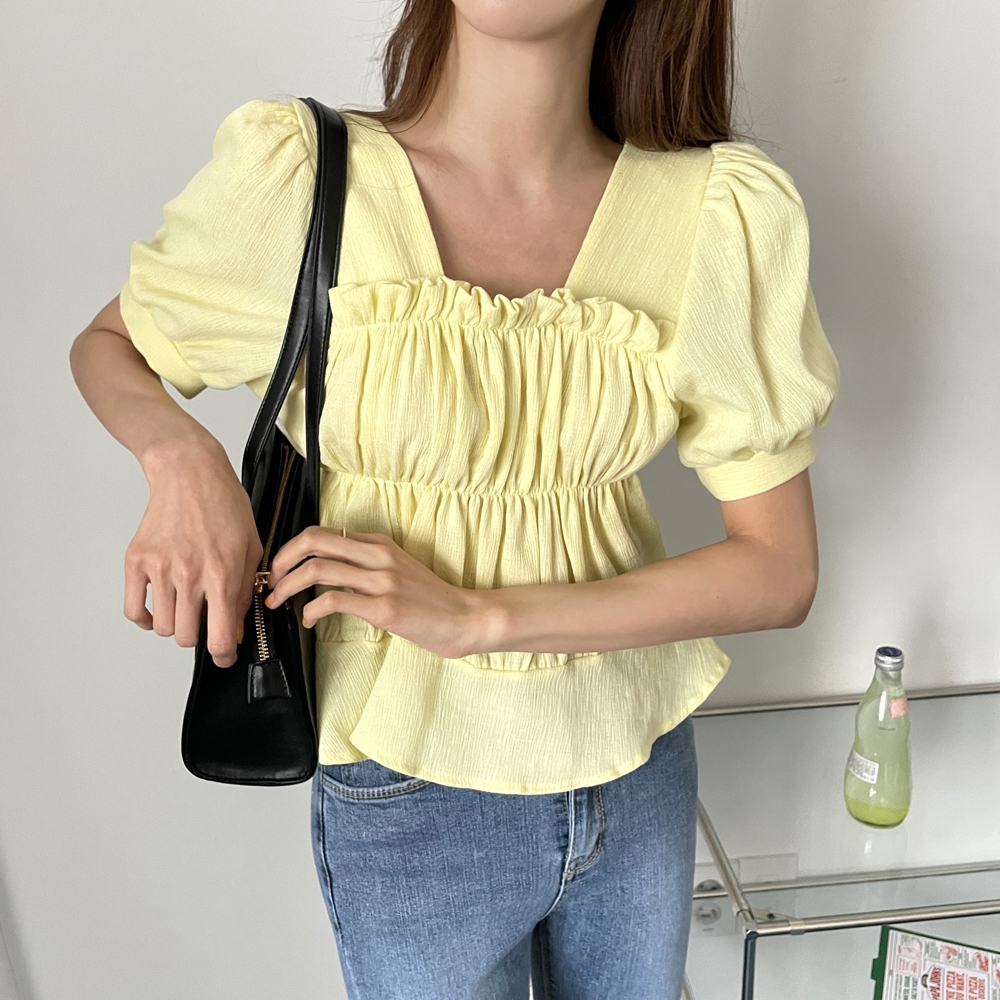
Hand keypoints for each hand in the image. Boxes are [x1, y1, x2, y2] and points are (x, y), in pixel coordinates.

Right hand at [124, 436, 262, 667]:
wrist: (190, 473)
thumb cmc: (225, 505)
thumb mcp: (252, 547)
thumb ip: (245, 590)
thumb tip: (236, 626)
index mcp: (222, 573)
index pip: (218, 636)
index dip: (223, 656)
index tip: (224, 656)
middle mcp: (189, 574)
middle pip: (185, 637)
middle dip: (198, 637)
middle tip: (204, 622)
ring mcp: (160, 568)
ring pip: (161, 626)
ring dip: (173, 625)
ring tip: (184, 607)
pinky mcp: (137, 560)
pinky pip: (133, 609)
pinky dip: (144, 618)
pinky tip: (157, 608)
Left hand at [265, 528, 485, 658]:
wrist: (463, 618)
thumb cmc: (429, 599)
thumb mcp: (397, 568)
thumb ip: (365, 563)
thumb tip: (324, 570)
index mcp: (377, 543)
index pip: (322, 533)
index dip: (291, 549)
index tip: (280, 569)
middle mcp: (377, 555)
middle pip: (313, 542)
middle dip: (281, 561)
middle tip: (271, 582)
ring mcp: (381, 580)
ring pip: (318, 570)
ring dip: (288, 587)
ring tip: (280, 603)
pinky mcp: (383, 607)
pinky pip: (334, 601)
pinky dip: (311, 611)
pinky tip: (309, 622)